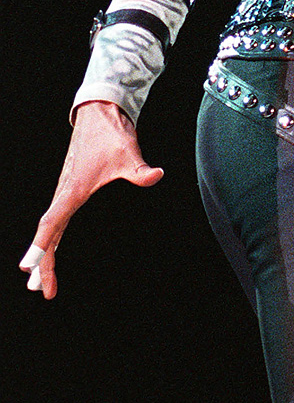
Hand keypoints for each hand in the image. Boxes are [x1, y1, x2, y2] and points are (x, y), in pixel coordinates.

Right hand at [19, 100, 163, 298]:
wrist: (99, 113)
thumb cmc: (111, 134)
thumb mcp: (128, 152)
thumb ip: (140, 170)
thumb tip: (157, 175)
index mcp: (73, 188)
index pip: (52, 222)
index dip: (39, 245)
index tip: (27, 267)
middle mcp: (64, 191)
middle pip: (47, 232)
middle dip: (42, 261)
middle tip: (41, 289)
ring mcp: (65, 190)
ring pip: (49, 227)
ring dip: (44, 252)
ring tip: (38, 283)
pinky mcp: (69, 188)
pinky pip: (55, 219)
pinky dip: (50, 238)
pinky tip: (51, 249)